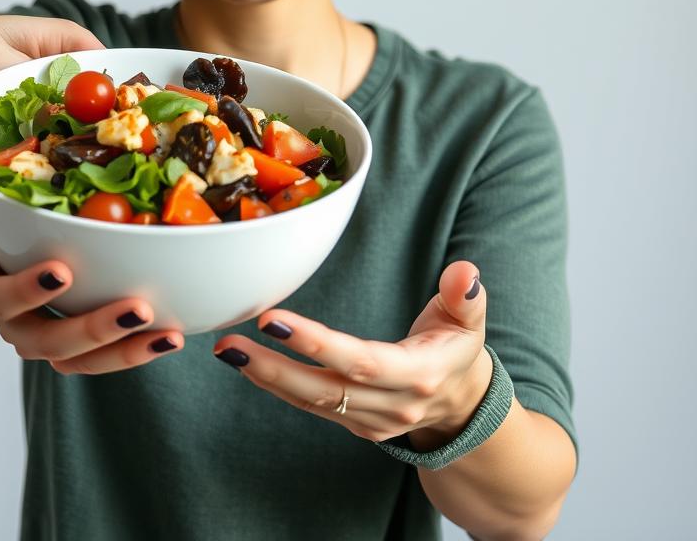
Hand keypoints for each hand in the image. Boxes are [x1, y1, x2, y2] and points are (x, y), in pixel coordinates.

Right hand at [0, 183, 184, 372]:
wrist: (14, 248)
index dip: (25, 290)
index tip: (62, 271)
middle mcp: (11, 322)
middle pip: (46, 339)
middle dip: (93, 327)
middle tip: (136, 308)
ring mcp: (45, 341)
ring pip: (80, 359)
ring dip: (123, 350)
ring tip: (165, 333)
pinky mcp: (78, 351)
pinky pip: (105, 360)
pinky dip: (138, 351)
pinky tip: (171, 336)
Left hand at [211, 260, 492, 445]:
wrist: (462, 403)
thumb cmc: (456, 348)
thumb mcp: (470, 319)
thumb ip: (465, 296)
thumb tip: (464, 272)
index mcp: (418, 375)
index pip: (360, 361)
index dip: (316, 343)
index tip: (273, 319)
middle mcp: (391, 405)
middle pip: (324, 388)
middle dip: (273, 367)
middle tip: (230, 344)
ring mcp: (370, 420)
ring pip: (310, 401)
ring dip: (265, 377)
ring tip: (227, 351)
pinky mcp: (353, 424)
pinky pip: (310, 406)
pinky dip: (277, 386)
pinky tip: (249, 364)